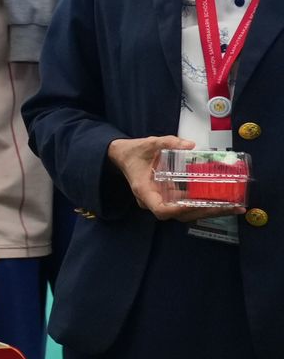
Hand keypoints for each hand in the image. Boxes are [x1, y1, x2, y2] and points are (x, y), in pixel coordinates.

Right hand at [109, 134, 238, 221]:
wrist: (124, 156)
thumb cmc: (134, 152)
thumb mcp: (148, 144)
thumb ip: (167, 143)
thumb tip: (189, 145)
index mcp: (144, 190)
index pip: (161, 209)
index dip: (179, 210)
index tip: (195, 205)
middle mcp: (154, 200)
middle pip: (181, 215)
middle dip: (206, 212)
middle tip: (230, 207)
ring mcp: (163, 200)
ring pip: (187, 213)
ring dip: (210, 211)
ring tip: (233, 207)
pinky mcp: (170, 197)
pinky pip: (188, 205)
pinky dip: (205, 205)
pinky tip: (223, 201)